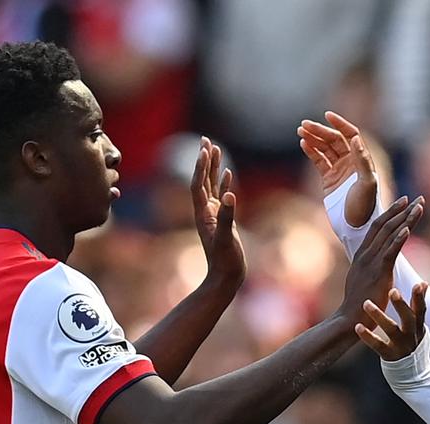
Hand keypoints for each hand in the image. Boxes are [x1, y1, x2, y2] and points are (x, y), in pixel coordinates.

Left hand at [191, 137, 244, 284]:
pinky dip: (223, 182)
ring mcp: (213, 215)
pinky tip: (227, 172)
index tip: (204, 149)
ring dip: (212, 167)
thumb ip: (228, 217)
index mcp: (203, 214)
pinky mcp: (222, 219)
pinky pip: (221, 195)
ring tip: (214, 148)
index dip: (200, 167)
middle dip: (203, 160)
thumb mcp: (226, 239)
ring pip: (211, 185)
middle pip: (201, 180)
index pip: (198, 185)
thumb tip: (231, 195)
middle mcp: (205, 211)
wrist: (226, 278)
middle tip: (205, 139)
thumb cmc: (225, 261)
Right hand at [298, 111, 377, 226]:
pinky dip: (311, 152)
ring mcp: (339, 171)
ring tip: (300, 131)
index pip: (351, 135)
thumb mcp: (366, 184)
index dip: (340, 124)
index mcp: (362, 160)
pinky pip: (319, 162)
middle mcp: (351, 162)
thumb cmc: (365, 207)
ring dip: (313, 138)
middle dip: (320, 131)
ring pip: (325, 149)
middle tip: (304, 124)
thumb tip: (355, 138)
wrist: (355, 227)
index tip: (327, 115)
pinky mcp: (329, 180)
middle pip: (334, 140)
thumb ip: (361, 161)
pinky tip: (303, 143)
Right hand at [337, 196, 422, 325]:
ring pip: (389, 235)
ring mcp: (370, 262)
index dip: (391, 213)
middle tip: (417, 199)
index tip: (404, 202)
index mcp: (361, 255)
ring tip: (419, 207)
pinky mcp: (378, 273)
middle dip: (401, 210)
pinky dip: (399, 239)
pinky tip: (408, 228)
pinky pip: (390, 252)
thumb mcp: (361, 280)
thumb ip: (368, 268)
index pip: (376, 227)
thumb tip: (376, 263)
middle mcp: (365, 254)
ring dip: (406, 219)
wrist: (350, 319)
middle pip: (384, 225)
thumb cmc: (358, 304)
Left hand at [357, 283, 427, 361]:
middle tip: (392, 290)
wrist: (412, 375)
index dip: (420, 297)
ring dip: (379, 316)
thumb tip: (423, 282)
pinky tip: (358, 326)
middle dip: (401, 305)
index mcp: (418, 327)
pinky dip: (368, 336)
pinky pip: (377, 345)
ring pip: (391, 330)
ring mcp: (401, 346)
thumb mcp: (418, 326)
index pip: (421, 310)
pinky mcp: (389, 356)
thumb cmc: (411, 342)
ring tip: (366, 303)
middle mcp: (411, 336)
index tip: (419, 284)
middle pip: (409, 319)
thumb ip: (418, 306)